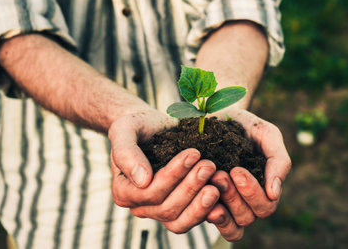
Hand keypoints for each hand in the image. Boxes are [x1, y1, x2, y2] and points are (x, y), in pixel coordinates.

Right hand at [108, 110, 220, 233]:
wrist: (152, 127)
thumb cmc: (137, 126)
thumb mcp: (125, 130)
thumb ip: (126, 153)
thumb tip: (143, 181)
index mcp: (124, 191)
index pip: (149, 192)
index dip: (173, 175)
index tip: (193, 153)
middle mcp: (140, 206)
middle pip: (166, 208)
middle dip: (190, 186)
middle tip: (209, 165)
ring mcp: (160, 211)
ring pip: (180, 220)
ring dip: (201, 202)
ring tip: (218, 179)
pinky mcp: (180, 210)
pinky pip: (192, 220)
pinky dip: (208, 210)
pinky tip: (223, 192)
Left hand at [206, 108, 290, 240]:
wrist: (213, 112)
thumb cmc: (243, 125)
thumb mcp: (266, 134)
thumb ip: (278, 160)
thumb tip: (274, 193)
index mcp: (264, 187)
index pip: (266, 206)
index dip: (252, 192)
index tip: (236, 170)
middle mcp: (246, 201)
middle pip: (248, 217)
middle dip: (235, 197)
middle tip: (220, 174)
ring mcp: (227, 204)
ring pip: (233, 224)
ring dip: (222, 203)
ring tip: (211, 180)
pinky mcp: (207, 203)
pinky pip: (214, 222)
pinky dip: (212, 216)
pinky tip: (203, 200)